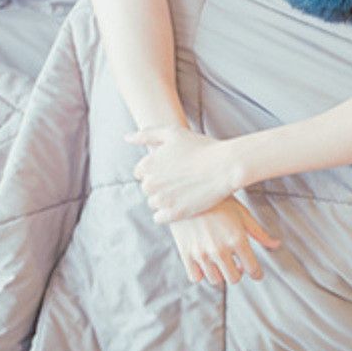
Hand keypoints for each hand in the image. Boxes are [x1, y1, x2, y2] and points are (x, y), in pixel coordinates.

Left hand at [129, 125, 243, 222]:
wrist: (225, 166)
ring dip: (164, 199)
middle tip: (180, 178)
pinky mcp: (174, 213)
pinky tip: (181, 203)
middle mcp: (150, 184)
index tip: (171, 168)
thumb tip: (126, 138)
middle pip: (147, 188)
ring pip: (153, 203)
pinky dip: (167, 213)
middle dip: (160, 184)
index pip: (140, 173)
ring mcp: (162, 200)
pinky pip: (159, 218)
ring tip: (183, 190)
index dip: (156, 169)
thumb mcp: (172, 133)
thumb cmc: (200, 147)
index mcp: (147, 165)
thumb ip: (146, 134)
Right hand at [167, 197, 279, 284]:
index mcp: (237, 239)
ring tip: (222, 262)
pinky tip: (206, 263)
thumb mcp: (242, 214)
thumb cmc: (218, 201)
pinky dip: (202, 274)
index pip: (252, 269)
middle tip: (238, 265)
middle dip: (239, 273)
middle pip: (234, 278)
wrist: (189, 191)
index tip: (256, 273)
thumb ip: (259, 233)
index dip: (257, 273)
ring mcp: (202, 253)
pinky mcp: (186, 254)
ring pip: (216, 280)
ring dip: (221, 273)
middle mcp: (220, 249)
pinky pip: (196, 277)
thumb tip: (276, 244)